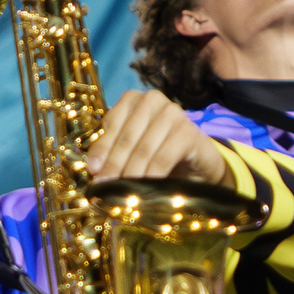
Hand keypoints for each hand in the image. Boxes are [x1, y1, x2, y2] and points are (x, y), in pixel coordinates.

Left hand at [87, 89, 231, 187]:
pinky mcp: (188, 132)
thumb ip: (113, 150)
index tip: (93, 171)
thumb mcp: (132, 148)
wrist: (200, 162)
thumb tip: (94, 169)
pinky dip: (152, 176)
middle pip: (127, 138)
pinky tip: (145, 192)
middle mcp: (152, 99)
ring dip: (131, 174)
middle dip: (114, 165)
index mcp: (133, 99)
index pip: (112, 124)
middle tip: (105, 188)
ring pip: (144, 149)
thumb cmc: (161, 153)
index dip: (102, 149)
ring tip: (123, 194)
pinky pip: (163, 158)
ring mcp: (173, 113)